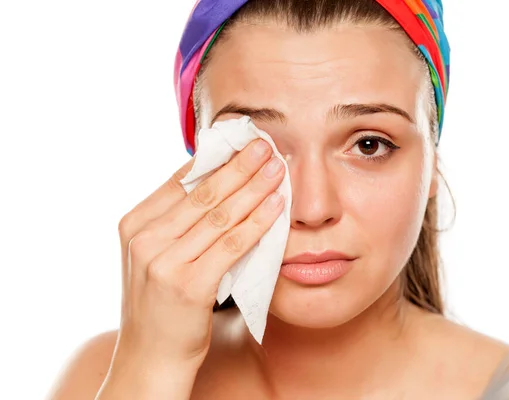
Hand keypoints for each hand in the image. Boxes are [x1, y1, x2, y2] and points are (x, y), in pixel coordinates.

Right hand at [113, 138, 284, 367]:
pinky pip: (231, 244)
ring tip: (277, 169)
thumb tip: (217, 182)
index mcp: (134, 225)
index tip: (242, 141)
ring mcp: (163, 262)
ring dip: (253, 188)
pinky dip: (257, 222)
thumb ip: (177, 222)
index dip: (216, 158)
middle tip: (266, 145)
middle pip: (202, 192)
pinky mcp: (188, 285)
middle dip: (239, 166)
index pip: (180, 180)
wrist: (150, 357)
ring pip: (219, 215)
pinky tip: (276, 207)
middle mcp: (145, 239)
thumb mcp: (157, 256)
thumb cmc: (162, 304)